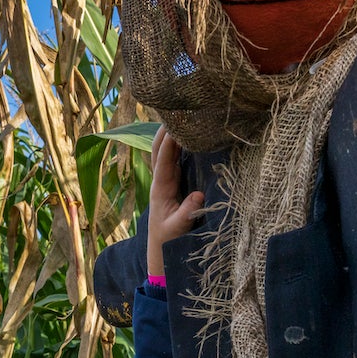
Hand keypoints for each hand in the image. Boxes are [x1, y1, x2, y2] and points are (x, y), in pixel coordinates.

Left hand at [146, 126, 205, 278]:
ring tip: (181, 115)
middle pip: (158, 149)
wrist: (160, 246)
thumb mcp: (178, 228)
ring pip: (164, 151)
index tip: (176, 125)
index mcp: (161, 189)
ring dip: (170, 134)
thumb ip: (186, 213)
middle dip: (165, 130)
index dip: (169, 143)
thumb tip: (198, 195)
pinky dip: (177, 144)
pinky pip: (173, 158)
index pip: (163, 160)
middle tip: (176, 110)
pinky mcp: (172, 181)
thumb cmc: (168, 238)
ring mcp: (165, 179)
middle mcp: (160, 180)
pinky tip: (187, 133)